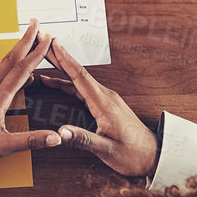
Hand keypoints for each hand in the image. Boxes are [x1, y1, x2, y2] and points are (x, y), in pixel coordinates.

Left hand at [0, 21, 62, 167]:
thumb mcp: (3, 146)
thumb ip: (31, 140)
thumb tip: (55, 138)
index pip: (20, 70)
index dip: (36, 53)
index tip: (47, 39)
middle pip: (10, 59)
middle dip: (25, 40)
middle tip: (35, 24)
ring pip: (3, 66)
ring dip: (18, 52)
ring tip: (31, 42)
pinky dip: (11, 68)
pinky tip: (19, 75)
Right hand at [37, 40, 158, 178]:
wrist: (154, 156)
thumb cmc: (133, 153)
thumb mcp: (107, 150)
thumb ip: (83, 139)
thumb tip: (61, 132)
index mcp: (104, 103)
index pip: (79, 76)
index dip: (64, 59)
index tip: (52, 43)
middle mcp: (105, 96)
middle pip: (76, 72)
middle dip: (58, 56)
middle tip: (43, 41)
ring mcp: (105, 99)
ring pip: (78, 80)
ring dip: (61, 68)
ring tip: (43, 58)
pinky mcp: (104, 105)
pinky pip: (82, 89)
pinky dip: (67, 82)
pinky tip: (55, 83)